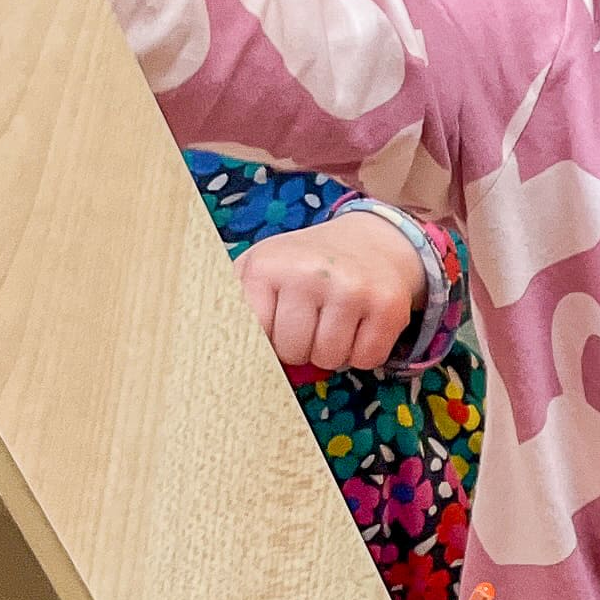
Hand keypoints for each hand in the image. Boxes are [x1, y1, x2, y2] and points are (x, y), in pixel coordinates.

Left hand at [239, 210, 426, 375]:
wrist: (371, 240)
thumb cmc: (303, 264)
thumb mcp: (260, 268)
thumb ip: (232, 302)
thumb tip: (210, 348)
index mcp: (267, 265)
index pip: (256, 338)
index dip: (269, 340)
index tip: (277, 323)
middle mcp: (309, 272)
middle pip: (294, 353)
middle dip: (301, 347)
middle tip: (312, 320)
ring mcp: (352, 288)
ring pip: (330, 359)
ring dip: (332, 351)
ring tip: (334, 321)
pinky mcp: (388, 305)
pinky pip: (366, 359)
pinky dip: (363, 352)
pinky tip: (360, 325)